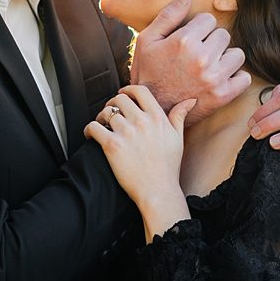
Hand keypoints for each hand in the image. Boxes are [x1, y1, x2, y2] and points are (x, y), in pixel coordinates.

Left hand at [84, 85, 192, 237]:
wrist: (158, 191)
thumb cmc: (168, 168)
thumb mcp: (178, 139)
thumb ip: (179, 116)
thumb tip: (190, 101)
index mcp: (157, 118)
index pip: (140, 91)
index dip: (128, 89)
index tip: (122, 94)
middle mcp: (142, 122)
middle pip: (119, 99)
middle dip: (113, 104)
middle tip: (110, 112)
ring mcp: (126, 133)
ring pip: (106, 112)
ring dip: (101, 116)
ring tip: (102, 125)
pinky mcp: (112, 145)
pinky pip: (93, 127)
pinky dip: (89, 129)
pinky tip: (91, 135)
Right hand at [129, 0, 250, 124]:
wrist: (152, 110)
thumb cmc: (147, 74)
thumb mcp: (147, 41)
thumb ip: (168, 16)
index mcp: (184, 41)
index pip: (208, 20)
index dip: (199, 28)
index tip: (190, 40)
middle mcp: (202, 58)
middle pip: (223, 35)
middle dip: (212, 42)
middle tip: (199, 54)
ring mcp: (214, 77)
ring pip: (237, 54)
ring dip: (226, 58)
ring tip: (211, 65)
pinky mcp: (222, 95)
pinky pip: (244, 78)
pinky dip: (236, 78)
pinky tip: (221, 78)